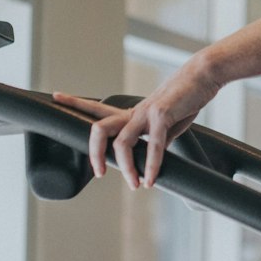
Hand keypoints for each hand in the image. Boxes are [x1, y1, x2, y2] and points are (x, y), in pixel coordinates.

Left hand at [54, 58, 219, 189]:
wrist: (203, 76)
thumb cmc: (187, 96)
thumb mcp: (168, 121)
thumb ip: (157, 138)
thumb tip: (154, 155)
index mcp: (132, 113)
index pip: (97, 108)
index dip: (75, 103)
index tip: (56, 96)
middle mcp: (134, 112)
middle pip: (99, 128)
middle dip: (93, 153)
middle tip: (99, 174)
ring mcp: (146, 113)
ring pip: (122, 142)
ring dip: (125, 167)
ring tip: (135, 184)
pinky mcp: (162, 115)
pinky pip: (153, 145)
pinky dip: (151, 165)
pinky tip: (151, 179)